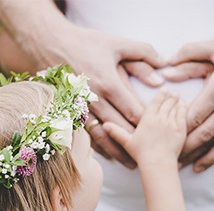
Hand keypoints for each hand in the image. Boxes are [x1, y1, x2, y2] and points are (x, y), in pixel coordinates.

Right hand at [33, 26, 165, 168]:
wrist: (51, 45)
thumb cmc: (87, 44)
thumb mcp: (117, 44)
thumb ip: (143, 54)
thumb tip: (163, 71)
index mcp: (109, 83)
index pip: (133, 111)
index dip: (146, 124)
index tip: (159, 133)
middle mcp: (95, 99)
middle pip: (119, 128)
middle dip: (135, 142)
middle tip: (149, 155)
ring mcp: (82, 107)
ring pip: (102, 136)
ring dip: (117, 150)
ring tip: (130, 163)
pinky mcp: (72, 110)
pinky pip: (86, 134)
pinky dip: (98, 146)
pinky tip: (108, 154)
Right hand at [103, 88, 186, 164]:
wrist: (157, 163)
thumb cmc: (142, 154)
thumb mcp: (127, 142)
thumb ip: (116, 132)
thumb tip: (104, 125)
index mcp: (147, 119)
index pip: (155, 103)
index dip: (160, 95)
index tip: (164, 89)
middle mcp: (159, 118)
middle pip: (166, 103)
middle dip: (170, 96)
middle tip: (173, 92)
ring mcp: (170, 123)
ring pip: (175, 107)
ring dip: (177, 101)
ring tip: (179, 97)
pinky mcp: (180, 130)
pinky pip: (183, 115)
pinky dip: (184, 109)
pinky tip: (184, 106)